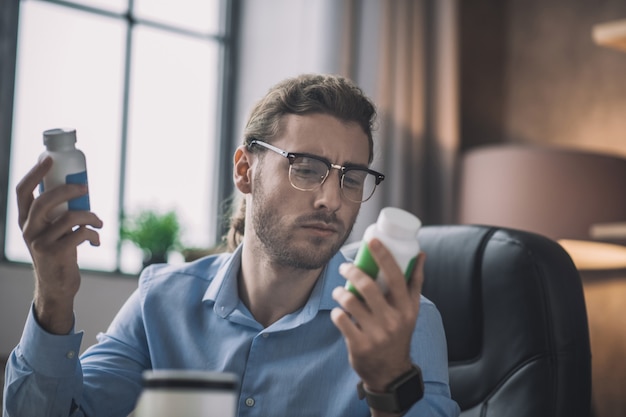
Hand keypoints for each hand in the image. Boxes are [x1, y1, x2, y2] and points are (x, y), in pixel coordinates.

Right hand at [16, 157, 102, 333]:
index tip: (49, 159)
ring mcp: (40, 242)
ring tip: (99, 221)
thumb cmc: (58, 251)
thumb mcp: (49, 230)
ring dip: (90, 216)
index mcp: (25, 219)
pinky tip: (96, 239)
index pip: (22, 191)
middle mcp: (28, 229)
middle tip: (86, 188)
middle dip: (68, 190)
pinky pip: (79, 234)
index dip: (34, 172)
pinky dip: (92, 234)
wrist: (56, 285)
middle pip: (45, 200)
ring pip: (68, 218)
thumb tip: (77, 186)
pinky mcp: (55, 254)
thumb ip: (55, 213)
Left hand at [331, 238, 424, 392]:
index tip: (372, 241)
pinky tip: (339, 311)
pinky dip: (336, 312)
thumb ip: (414, 282)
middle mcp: (393, 320)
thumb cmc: (399, 332)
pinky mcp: (359, 345)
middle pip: (368, 286)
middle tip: (344, 267)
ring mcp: (376, 334)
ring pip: (351, 301)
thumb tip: (420, 254)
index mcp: (406, 308)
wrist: (390, 371)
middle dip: (352, 271)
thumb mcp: (411, 310)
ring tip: (339, 291)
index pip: (396, 276)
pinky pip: (341, 319)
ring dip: (340, 292)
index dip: (383, 255)